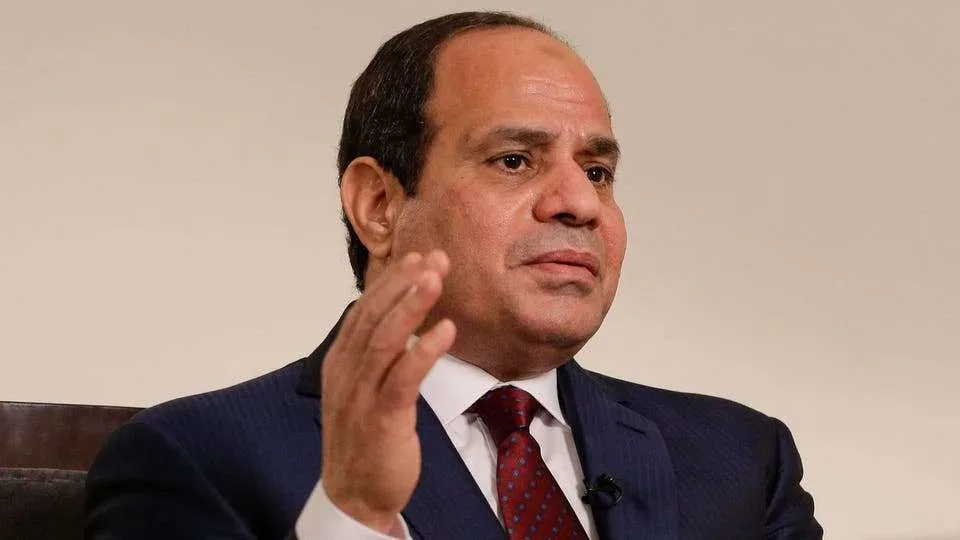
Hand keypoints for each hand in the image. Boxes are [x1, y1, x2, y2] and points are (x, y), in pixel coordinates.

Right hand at [320, 250, 456, 533]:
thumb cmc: (365, 439)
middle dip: (404, 282)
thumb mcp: (363, 388)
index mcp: (341, 361)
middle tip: (435, 257)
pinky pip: (402, 378)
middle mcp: (347, 372)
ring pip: (384, 340)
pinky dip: (423, 350)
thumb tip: (397, 317)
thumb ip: (375, 353)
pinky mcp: (383, 418)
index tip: (418, 256)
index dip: (390, 281)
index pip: (364, 310)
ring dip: (412, 305)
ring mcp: (361, 395)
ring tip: (437, 278)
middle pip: (373, 316)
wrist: (355, 496)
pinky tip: (445, 330)